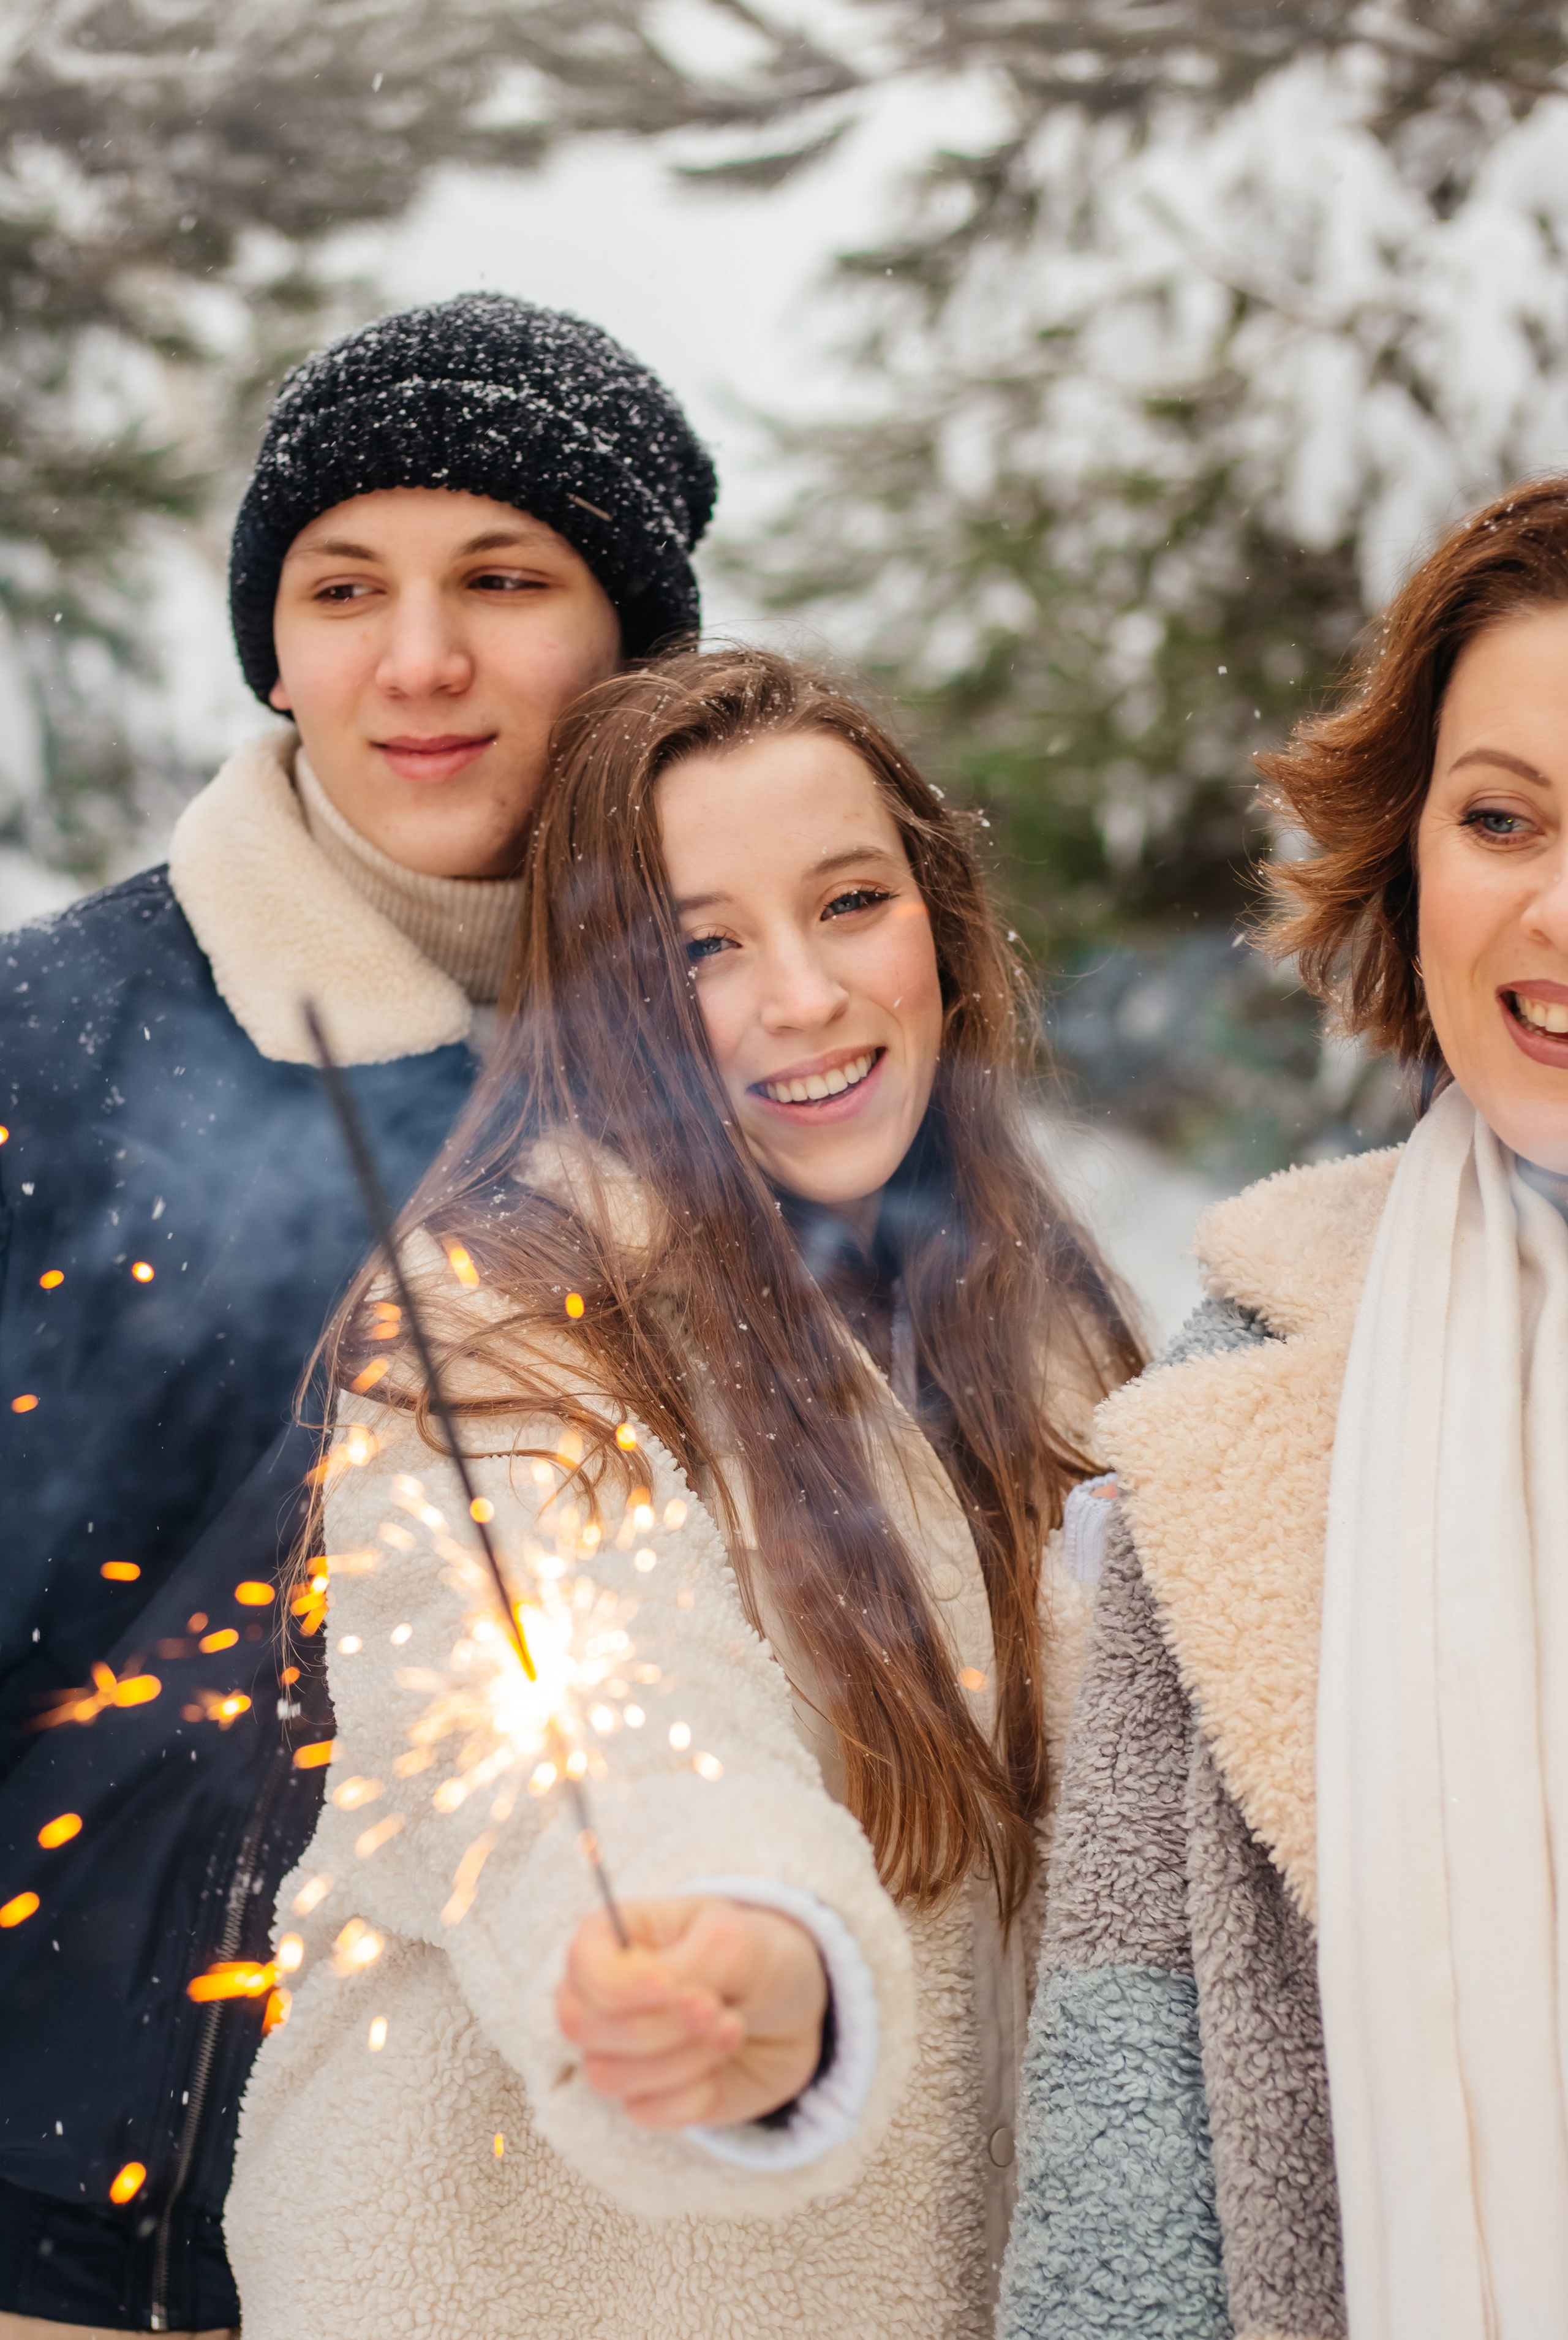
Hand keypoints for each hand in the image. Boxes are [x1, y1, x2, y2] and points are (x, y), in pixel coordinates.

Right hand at [556, 1896, 827, 2129]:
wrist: (794, 2012)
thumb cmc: (755, 1958)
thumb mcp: (732, 1942)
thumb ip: (688, 1966)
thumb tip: (656, 1995)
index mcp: (614, 1938)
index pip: (582, 1963)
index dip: (620, 1982)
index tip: (673, 1984)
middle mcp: (603, 1996)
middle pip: (580, 2024)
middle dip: (654, 2025)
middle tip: (714, 2008)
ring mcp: (619, 2051)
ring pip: (607, 2075)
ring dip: (680, 2058)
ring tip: (732, 2027)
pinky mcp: (645, 2097)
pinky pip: (644, 2111)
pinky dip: (692, 2092)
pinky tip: (722, 2061)